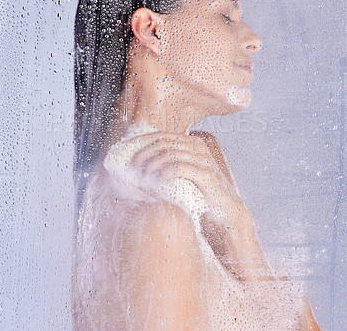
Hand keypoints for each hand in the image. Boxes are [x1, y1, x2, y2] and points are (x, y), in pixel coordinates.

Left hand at [125, 130, 273, 280]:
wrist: (225, 213)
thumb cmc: (199, 194)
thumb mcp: (180, 176)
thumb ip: (166, 166)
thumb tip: (137, 165)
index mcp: (191, 143)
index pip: (161, 135)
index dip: (141, 141)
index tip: (124, 149)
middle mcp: (198, 148)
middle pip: (164, 143)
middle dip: (144, 153)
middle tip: (132, 168)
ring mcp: (203, 160)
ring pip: (171, 153)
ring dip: (152, 164)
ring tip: (141, 176)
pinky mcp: (206, 175)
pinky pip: (182, 168)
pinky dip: (166, 172)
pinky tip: (158, 180)